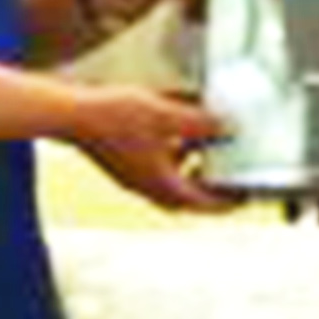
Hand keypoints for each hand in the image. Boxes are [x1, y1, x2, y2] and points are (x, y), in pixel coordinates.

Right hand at [66, 84, 231, 210]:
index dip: (229, 201)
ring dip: (190, 166)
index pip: (205, 204)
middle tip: (228, 171)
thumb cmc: (114, 118)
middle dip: (210, 183)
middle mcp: (148, 187)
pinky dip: (171, 152)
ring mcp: (133, 176)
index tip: (246, 196)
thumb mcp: (168, 116)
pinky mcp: (123, 162)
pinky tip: (175, 128)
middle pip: (188, 195)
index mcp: (162, 185)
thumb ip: (201, 123)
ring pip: (171, 179)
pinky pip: (156, 164)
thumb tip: (227, 127)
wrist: (72, 114)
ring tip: (206, 145)